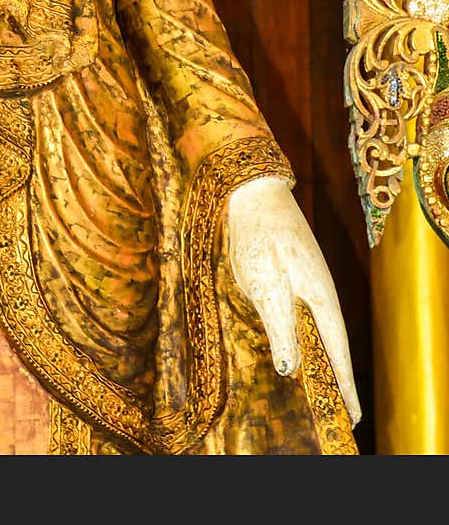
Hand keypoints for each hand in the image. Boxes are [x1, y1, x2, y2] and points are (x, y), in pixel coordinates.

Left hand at [227, 174, 361, 426]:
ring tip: (326, 388)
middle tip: (344, 411)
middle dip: (338, 377)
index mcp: (320, 298)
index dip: (344, 384)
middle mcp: (321, 291)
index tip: (352, 414)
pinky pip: (308, 312)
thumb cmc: (259, 238)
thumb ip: (280, 328)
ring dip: (324, 357)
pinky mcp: (297, 271)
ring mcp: (311, 280)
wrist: (254, 192)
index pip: (337, 352)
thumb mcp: (265, 286)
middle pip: (334, 344)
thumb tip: (291, 368)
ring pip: (320, 328)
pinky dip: (309, 335)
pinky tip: (301, 344)